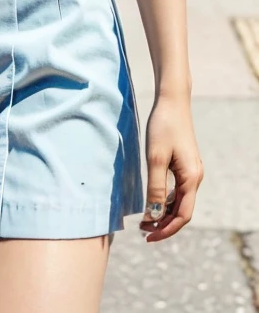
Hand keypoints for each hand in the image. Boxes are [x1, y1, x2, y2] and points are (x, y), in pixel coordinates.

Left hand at [140, 93, 203, 240]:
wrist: (172, 101)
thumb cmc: (163, 126)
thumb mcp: (156, 158)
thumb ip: (155, 188)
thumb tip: (154, 215)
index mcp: (191, 178)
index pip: (182, 215)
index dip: (166, 230)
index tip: (148, 237)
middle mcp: (195, 177)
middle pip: (182, 211)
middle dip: (164, 224)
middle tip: (142, 231)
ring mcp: (191, 171)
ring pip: (179, 201)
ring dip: (164, 213)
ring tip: (145, 220)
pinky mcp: (185, 165)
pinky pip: (177, 190)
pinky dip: (165, 200)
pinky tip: (152, 202)